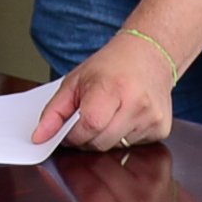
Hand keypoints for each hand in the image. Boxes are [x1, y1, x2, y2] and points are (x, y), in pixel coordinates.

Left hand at [31, 31, 176, 149]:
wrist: (150, 54)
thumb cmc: (111, 65)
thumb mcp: (75, 81)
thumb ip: (54, 111)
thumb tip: (39, 137)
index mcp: (112, 88)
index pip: (88, 126)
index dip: (73, 134)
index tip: (68, 129)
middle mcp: (137, 103)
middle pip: (101, 142)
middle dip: (86, 138)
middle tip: (86, 119)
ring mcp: (152, 118)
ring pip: (116, 147)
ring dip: (105, 137)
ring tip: (109, 113)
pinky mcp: (162, 129)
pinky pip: (133, 146)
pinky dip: (123, 137)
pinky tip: (125, 117)